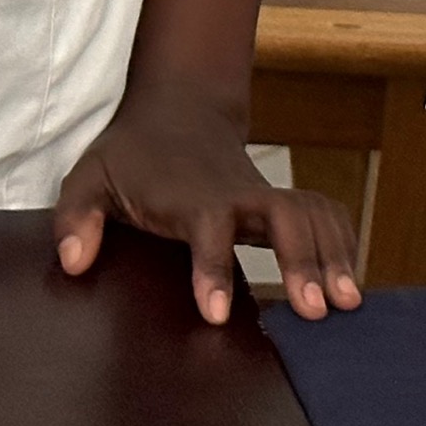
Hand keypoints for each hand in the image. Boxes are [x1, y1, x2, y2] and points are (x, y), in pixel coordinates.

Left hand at [54, 78, 363, 325]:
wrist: (178, 110)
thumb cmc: (130, 156)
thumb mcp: (87, 179)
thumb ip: (77, 219)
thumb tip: (74, 262)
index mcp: (189, 196)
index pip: (208, 227)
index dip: (213, 268)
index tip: (219, 314)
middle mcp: (236, 193)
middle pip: (283, 217)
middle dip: (302, 260)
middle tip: (315, 310)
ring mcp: (263, 194)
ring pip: (312, 214)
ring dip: (334, 253)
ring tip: (348, 303)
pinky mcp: (279, 201)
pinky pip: (323, 213)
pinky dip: (343, 241)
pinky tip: (351, 280)